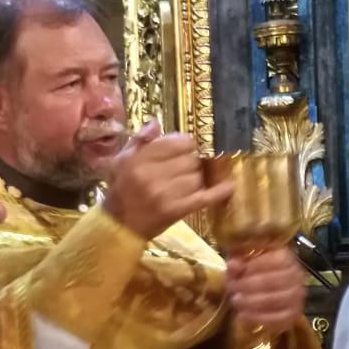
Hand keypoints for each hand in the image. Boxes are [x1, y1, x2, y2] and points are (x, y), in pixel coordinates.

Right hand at [103, 121, 232, 240]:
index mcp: (139, 159)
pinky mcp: (176, 211)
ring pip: (198, 177)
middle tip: (185, 168)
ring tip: (188, 182)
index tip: (185, 148)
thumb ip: (139, 140)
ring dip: (198, 178)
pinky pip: (204, 197)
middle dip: (192, 162)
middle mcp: (152, 175)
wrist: (119, 225)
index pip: (176, 142)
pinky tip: (228, 186)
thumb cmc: (120, 191)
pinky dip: (218, 192)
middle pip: (190, 159)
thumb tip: (156, 122)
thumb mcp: (120, 161)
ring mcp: (166, 194)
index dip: (185, 144)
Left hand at [225, 247, 305, 334]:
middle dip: (248, 286)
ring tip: (235, 301)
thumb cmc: (252, 272)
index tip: (236, 272)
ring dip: (251, 302)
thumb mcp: (242, 261)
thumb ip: (238, 260)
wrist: (262, 293)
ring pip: (275, 300)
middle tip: (232, 289)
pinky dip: (257, 317)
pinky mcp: (293, 314)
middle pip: (273, 281)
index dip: (253, 267)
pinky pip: (277, 318)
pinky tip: (242, 315)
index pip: (274, 261)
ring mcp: (297, 296)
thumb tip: (233, 265)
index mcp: (286, 257)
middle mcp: (296, 275)